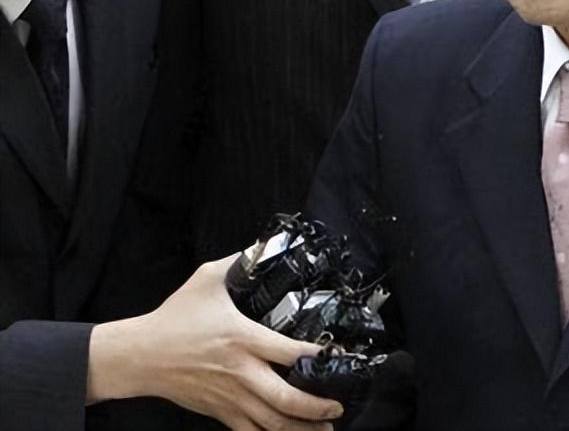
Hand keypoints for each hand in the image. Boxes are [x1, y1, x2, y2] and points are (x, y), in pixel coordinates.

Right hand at [87, 254, 343, 430]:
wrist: (139, 355)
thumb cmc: (173, 320)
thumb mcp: (208, 280)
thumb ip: (239, 262)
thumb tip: (262, 246)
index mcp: (243, 339)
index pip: (290, 352)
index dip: (319, 357)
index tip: (339, 357)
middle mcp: (241, 372)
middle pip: (286, 398)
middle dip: (316, 407)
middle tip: (337, 407)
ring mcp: (230, 397)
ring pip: (271, 422)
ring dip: (301, 429)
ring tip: (325, 430)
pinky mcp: (219, 412)